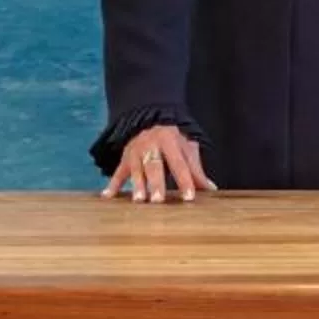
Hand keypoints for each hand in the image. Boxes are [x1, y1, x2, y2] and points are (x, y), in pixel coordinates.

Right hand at [101, 125, 218, 203]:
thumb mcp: (186, 148)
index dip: (185, 180)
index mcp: (170, 141)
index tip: (189, 197)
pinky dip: (112, 184)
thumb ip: (196, 169)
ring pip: (136, 170)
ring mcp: (136, 153)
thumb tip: (211, 189)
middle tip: (158, 200)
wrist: (148, 117)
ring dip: (137, 185)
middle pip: (154, 166)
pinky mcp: (125, 159)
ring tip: (139, 201)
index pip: (179, 163)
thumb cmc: (172, 138)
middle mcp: (151, 146)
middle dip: (156, 183)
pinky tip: (107, 196)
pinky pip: (117, 172)